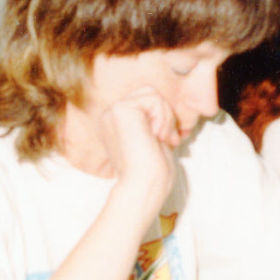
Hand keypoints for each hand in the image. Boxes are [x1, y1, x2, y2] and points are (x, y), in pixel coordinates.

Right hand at [96, 87, 179, 215]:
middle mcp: (111, 115)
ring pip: (153, 94)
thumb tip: (169, 109)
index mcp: (116, 123)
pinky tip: (154, 136)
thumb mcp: (154, 140)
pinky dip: (162, 118)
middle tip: (166, 139)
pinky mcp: (121, 109)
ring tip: (159, 139)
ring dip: (165, 118)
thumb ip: (154, 122)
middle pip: (149, 93)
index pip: (146, 101)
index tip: (167, 141)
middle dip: (165, 115)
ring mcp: (113, 111)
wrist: (144, 186)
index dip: (162, 118)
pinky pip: (154, 99)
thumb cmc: (152, 171)